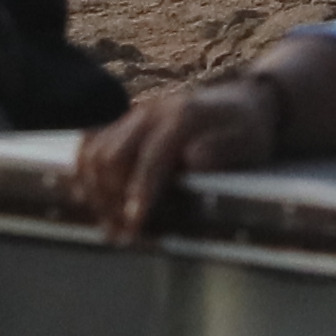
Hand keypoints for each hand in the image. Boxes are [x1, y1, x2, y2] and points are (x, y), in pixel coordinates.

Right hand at [70, 74, 276, 241]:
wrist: (243, 102)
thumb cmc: (248, 130)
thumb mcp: (250, 141)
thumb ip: (224, 150)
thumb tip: (192, 160)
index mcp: (181, 117)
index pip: (150, 158)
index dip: (139, 194)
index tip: (135, 225)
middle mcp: (150, 112)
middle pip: (110, 157)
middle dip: (112, 200)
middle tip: (121, 233)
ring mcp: (133, 115)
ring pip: (93, 152)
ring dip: (95, 192)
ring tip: (109, 223)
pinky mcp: (124, 121)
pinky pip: (89, 143)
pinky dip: (85, 172)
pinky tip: (94, 198)